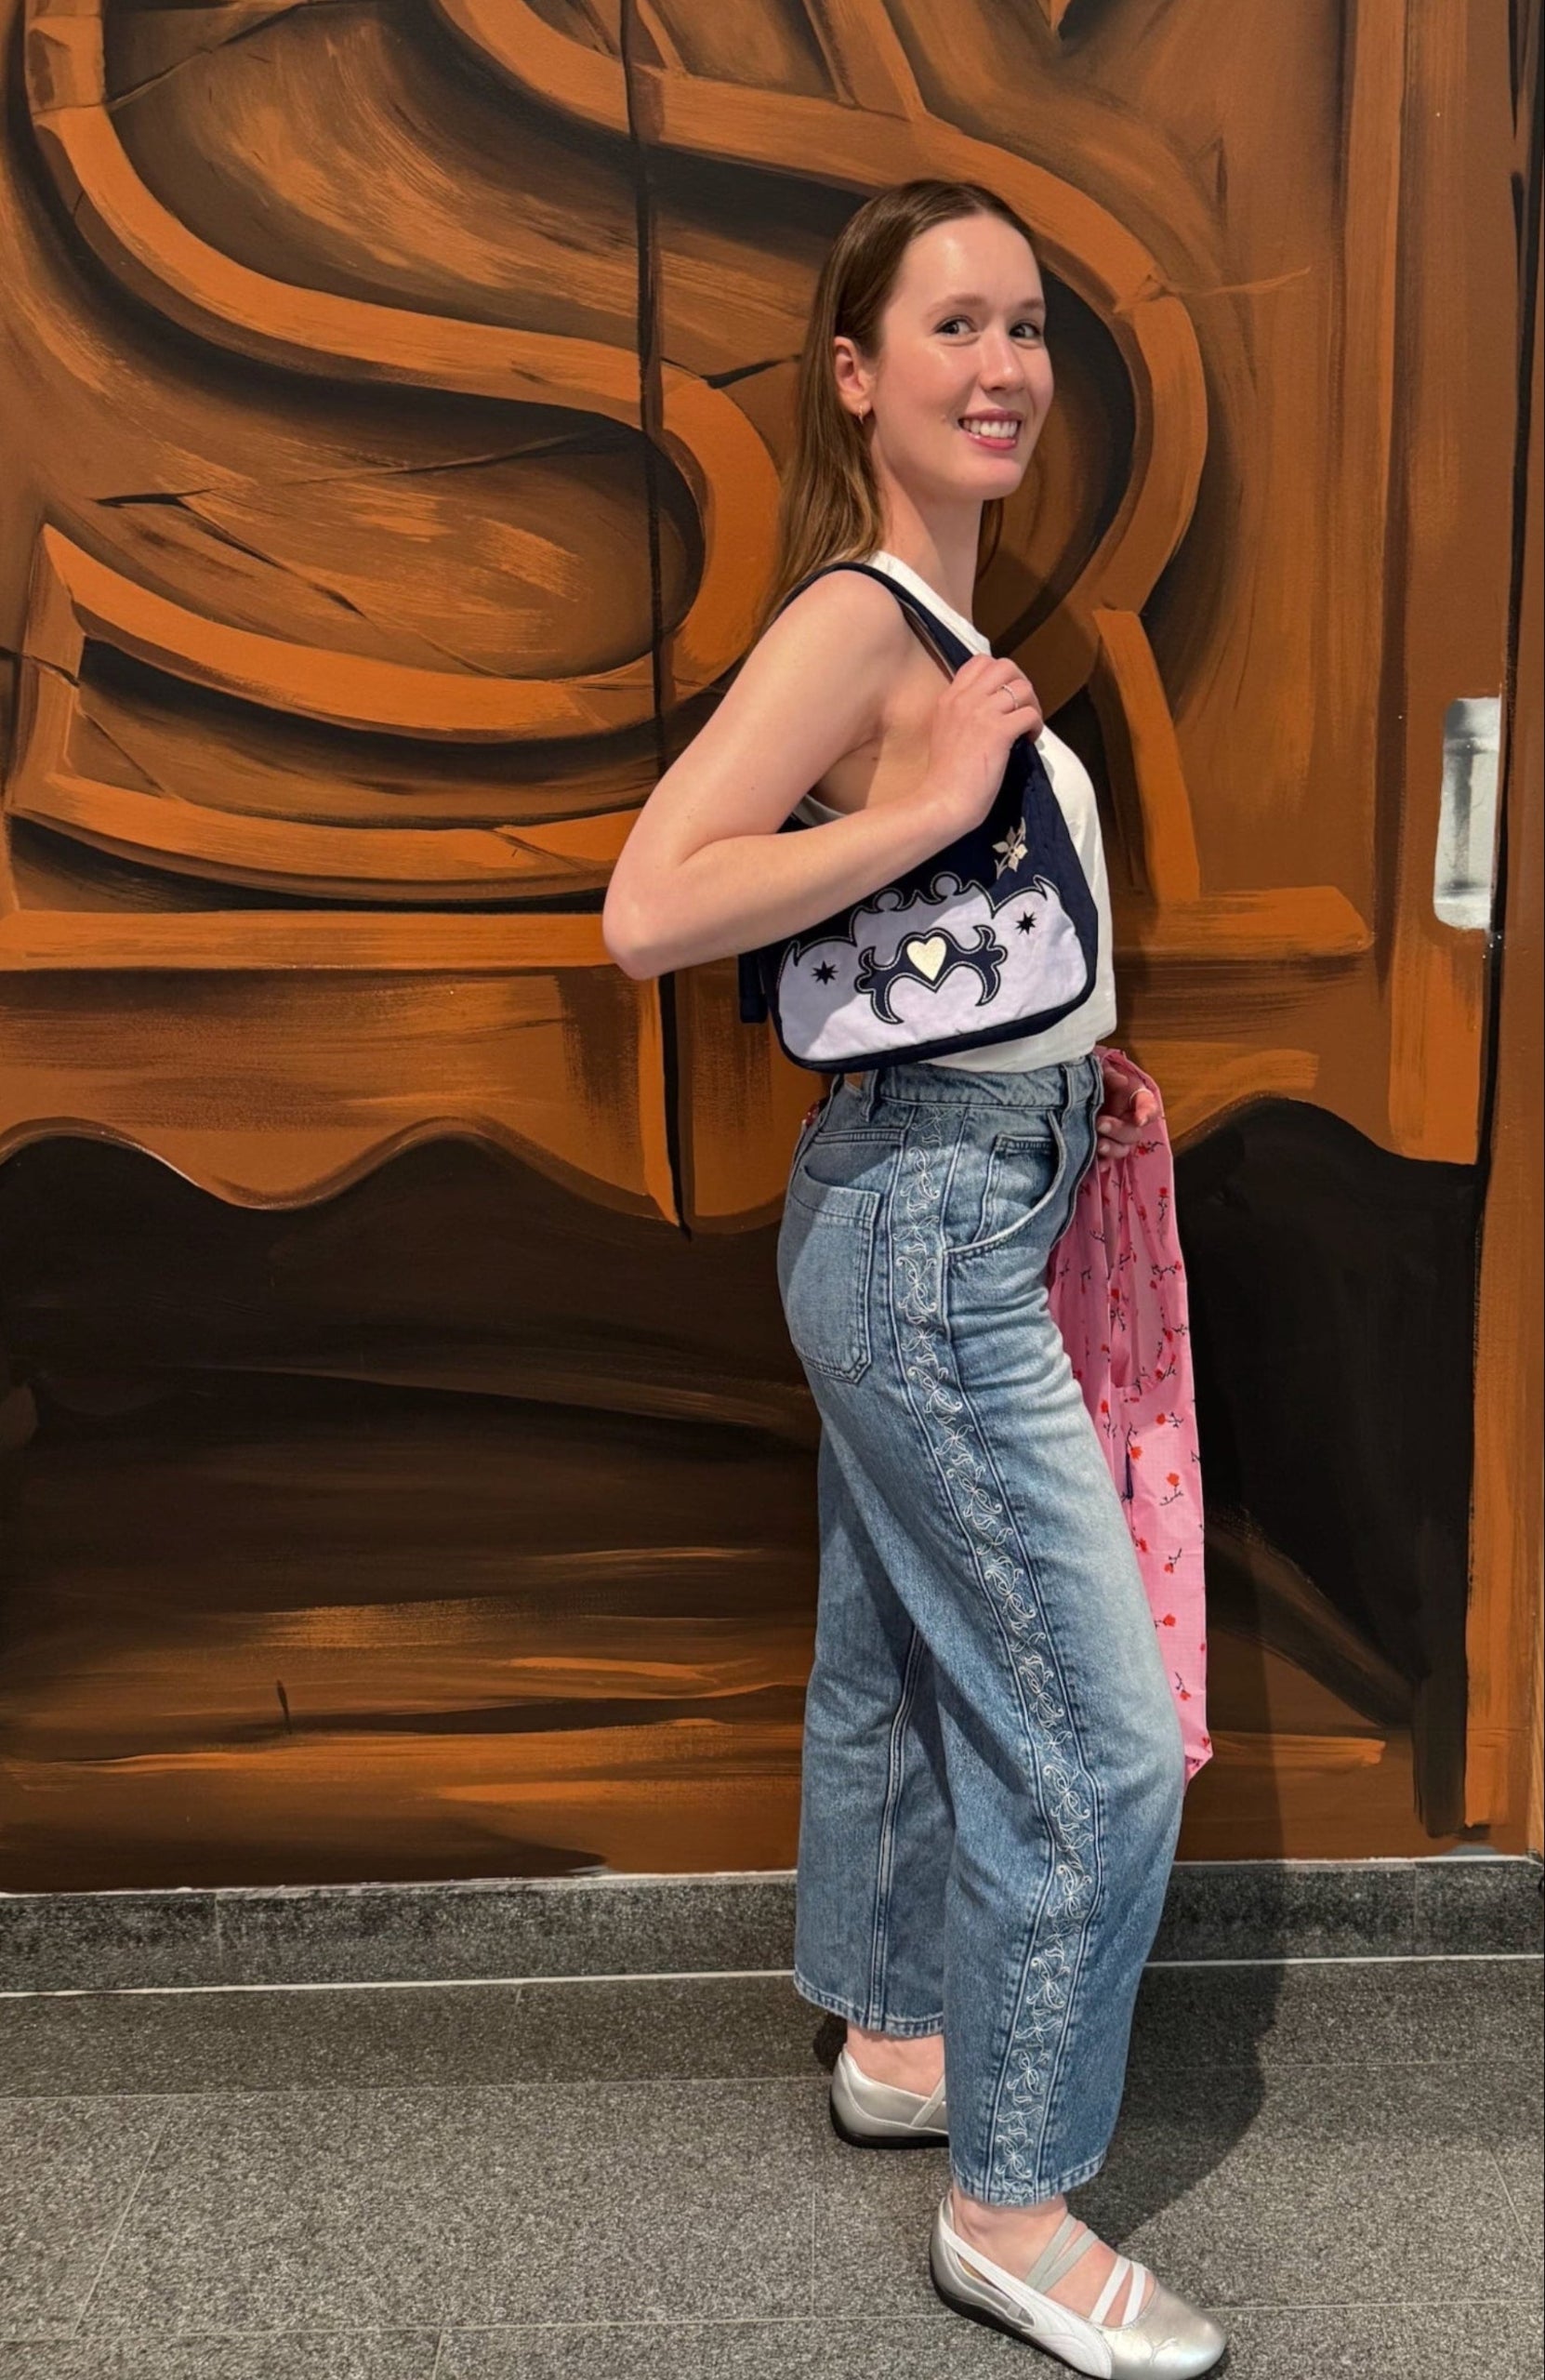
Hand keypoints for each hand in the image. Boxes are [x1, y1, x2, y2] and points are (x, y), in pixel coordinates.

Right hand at [925, 653, 1043, 835]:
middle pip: (1005, 667)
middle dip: (1021, 684)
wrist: (942, 801)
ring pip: (1023, 687)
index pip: (980, 662)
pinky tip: (1029, 740)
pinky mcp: (998, 732)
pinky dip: (1036, 726)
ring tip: (1028, 726)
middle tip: (1022, 708)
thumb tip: (990, 712)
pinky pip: (1030, 714)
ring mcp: (982, 713)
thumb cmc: (944, 777)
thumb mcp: (944, 732)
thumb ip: (961, 715)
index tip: (1005, 697)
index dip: (1001, 675)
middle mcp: (965, 699)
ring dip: (1032, 705)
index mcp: (949, 698)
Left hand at [1095, 1048, 1159, 1164]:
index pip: (1149, 1106)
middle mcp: (1126, 1119)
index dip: (1147, 1113)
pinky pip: (1106, 1161)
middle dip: (1119, 1130)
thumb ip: (1110, 1074)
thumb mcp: (1099, 1068)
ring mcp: (1113, 1135)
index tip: (1140, 1118)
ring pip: (1122, 1149)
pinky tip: (1097, 1165)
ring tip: (1097, 1144)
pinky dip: (1103, 1164)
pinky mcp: (1099, 1146)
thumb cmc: (1089, 1075)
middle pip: (1134, 1132)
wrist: (1065, 1085)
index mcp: (1132, 1098)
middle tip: (1100, 1123)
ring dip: (1112, 1148)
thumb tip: (1121, 1081)